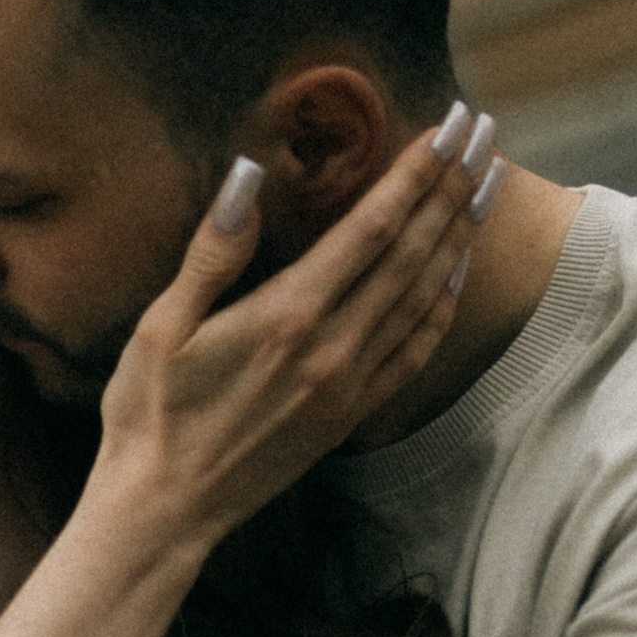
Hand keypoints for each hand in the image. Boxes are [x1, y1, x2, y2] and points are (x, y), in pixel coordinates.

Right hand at [93, 113, 490, 558]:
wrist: (165, 510)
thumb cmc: (149, 415)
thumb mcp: (160, 327)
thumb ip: (211, 252)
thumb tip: (245, 178)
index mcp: (286, 315)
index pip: (370, 227)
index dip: (415, 173)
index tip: (446, 127)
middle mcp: (331, 346)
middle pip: (411, 252)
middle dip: (451, 188)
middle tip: (483, 136)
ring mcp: (349, 384)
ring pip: (423, 296)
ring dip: (458, 236)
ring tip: (486, 186)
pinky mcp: (351, 414)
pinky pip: (414, 351)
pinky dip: (443, 304)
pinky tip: (456, 272)